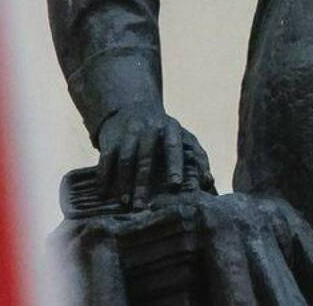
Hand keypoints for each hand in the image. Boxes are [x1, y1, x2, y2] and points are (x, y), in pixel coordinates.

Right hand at [95, 104, 213, 207]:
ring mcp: (128, 131)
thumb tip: (209, 182)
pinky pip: (106, 158)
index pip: (173, 148)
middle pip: (145, 158)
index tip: (175, 185)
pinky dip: (104, 176)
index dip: (174, 166)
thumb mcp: (183, 138)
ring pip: (125, 159)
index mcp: (170, 129)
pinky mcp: (111, 137)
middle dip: (143, 183)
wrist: (132, 106)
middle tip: (142, 205)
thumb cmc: (164, 132)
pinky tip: (103, 193)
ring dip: (123, 182)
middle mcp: (148, 128)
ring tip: (125, 202)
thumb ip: (198, 158)